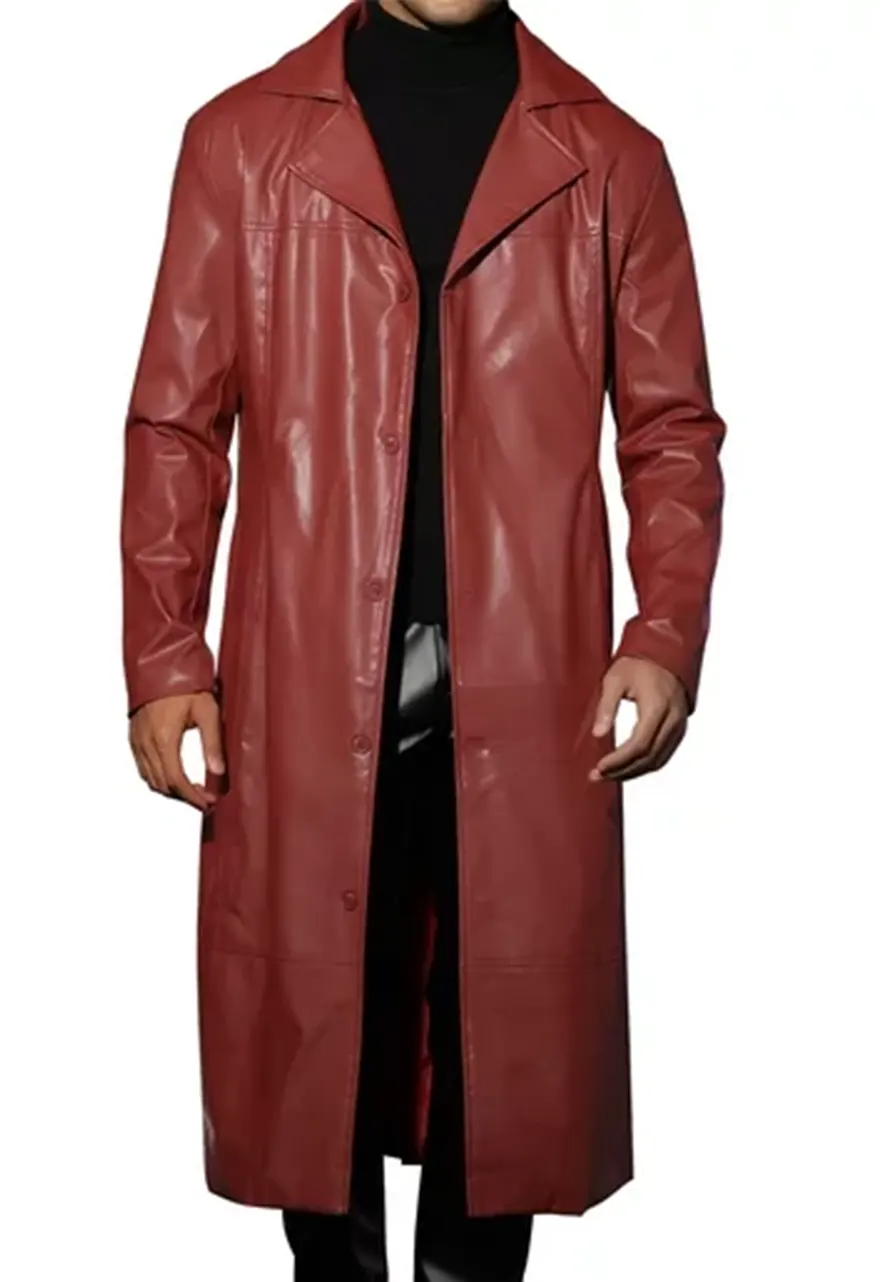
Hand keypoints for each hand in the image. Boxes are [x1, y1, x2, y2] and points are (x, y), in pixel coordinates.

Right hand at [128, 691, 225, 810]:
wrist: (160, 663)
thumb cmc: (185, 683)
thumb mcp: (207, 711)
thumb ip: (213, 743)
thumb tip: (218, 772)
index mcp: (164, 739)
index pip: (177, 782)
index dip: (193, 797)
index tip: (208, 804)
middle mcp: (146, 744)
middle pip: (163, 785)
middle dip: (184, 797)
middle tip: (205, 800)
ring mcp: (137, 741)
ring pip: (150, 780)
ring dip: (171, 790)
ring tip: (193, 790)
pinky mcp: (134, 736)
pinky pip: (143, 768)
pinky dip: (158, 778)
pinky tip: (174, 775)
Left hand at [589, 657, 688, 782]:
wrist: (664, 653)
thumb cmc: (639, 664)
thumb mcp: (614, 680)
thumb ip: (606, 707)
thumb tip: (598, 734)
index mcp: (657, 707)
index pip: (639, 745)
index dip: (619, 761)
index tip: (599, 767)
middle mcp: (673, 720)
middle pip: (649, 758)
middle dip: (622, 771)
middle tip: (598, 776)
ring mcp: (679, 726)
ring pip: (658, 761)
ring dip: (633, 772)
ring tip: (608, 776)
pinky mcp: (679, 729)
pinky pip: (663, 755)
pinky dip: (645, 765)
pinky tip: (627, 768)